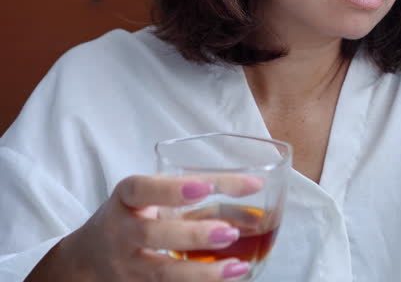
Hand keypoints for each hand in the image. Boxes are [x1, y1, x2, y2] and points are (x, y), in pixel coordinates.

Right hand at [35, 175, 261, 281]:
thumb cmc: (134, 215)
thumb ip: (191, 188)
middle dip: (193, 235)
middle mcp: (121, 233)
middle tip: (229, 231)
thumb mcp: (148, 195)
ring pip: (161, 273)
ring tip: (238, 266)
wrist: (87, 259)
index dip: (171, 189)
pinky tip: (228, 280)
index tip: (205, 188)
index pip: (142, 190)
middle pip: (151, 235)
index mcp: (125, 199)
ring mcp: (126, 266)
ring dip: (203, 272)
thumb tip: (257, 185)